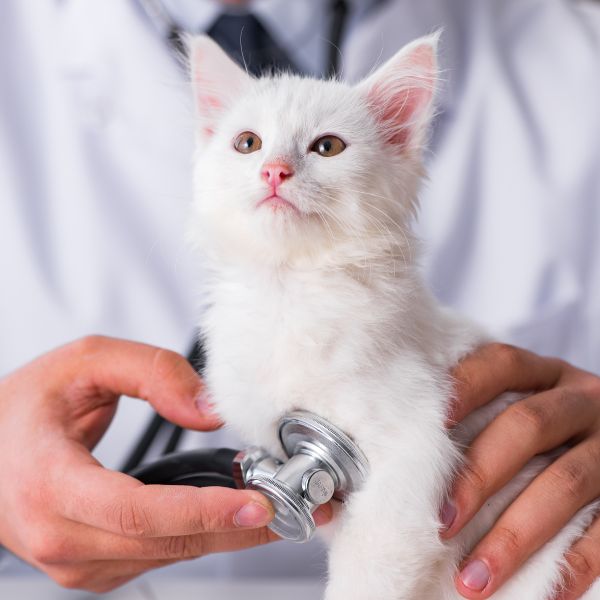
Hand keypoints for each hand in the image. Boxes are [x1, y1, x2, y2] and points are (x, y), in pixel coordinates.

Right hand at [0, 336, 290, 591]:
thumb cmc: (26, 406)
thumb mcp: (85, 363)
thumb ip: (152, 373)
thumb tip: (209, 409)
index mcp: (50, 484)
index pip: (138, 512)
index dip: (204, 512)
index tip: (260, 504)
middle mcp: (59, 537)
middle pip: (168, 542)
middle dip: (242, 527)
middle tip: (300, 508)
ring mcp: (74, 561)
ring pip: (169, 555)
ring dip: (229, 534)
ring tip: (280, 506)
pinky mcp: (90, 565)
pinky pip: (157, 556)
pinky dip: (201, 536)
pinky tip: (233, 513)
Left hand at [440, 343, 599, 598]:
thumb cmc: (541, 435)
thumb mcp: (520, 406)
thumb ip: (477, 416)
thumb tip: (401, 454)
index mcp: (545, 375)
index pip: (501, 364)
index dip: (464, 387)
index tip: (429, 425)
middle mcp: (581, 401)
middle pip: (527, 425)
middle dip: (479, 475)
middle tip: (442, 522)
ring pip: (565, 483)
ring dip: (516, 535)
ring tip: (474, 578)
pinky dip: (576, 564)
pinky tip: (546, 595)